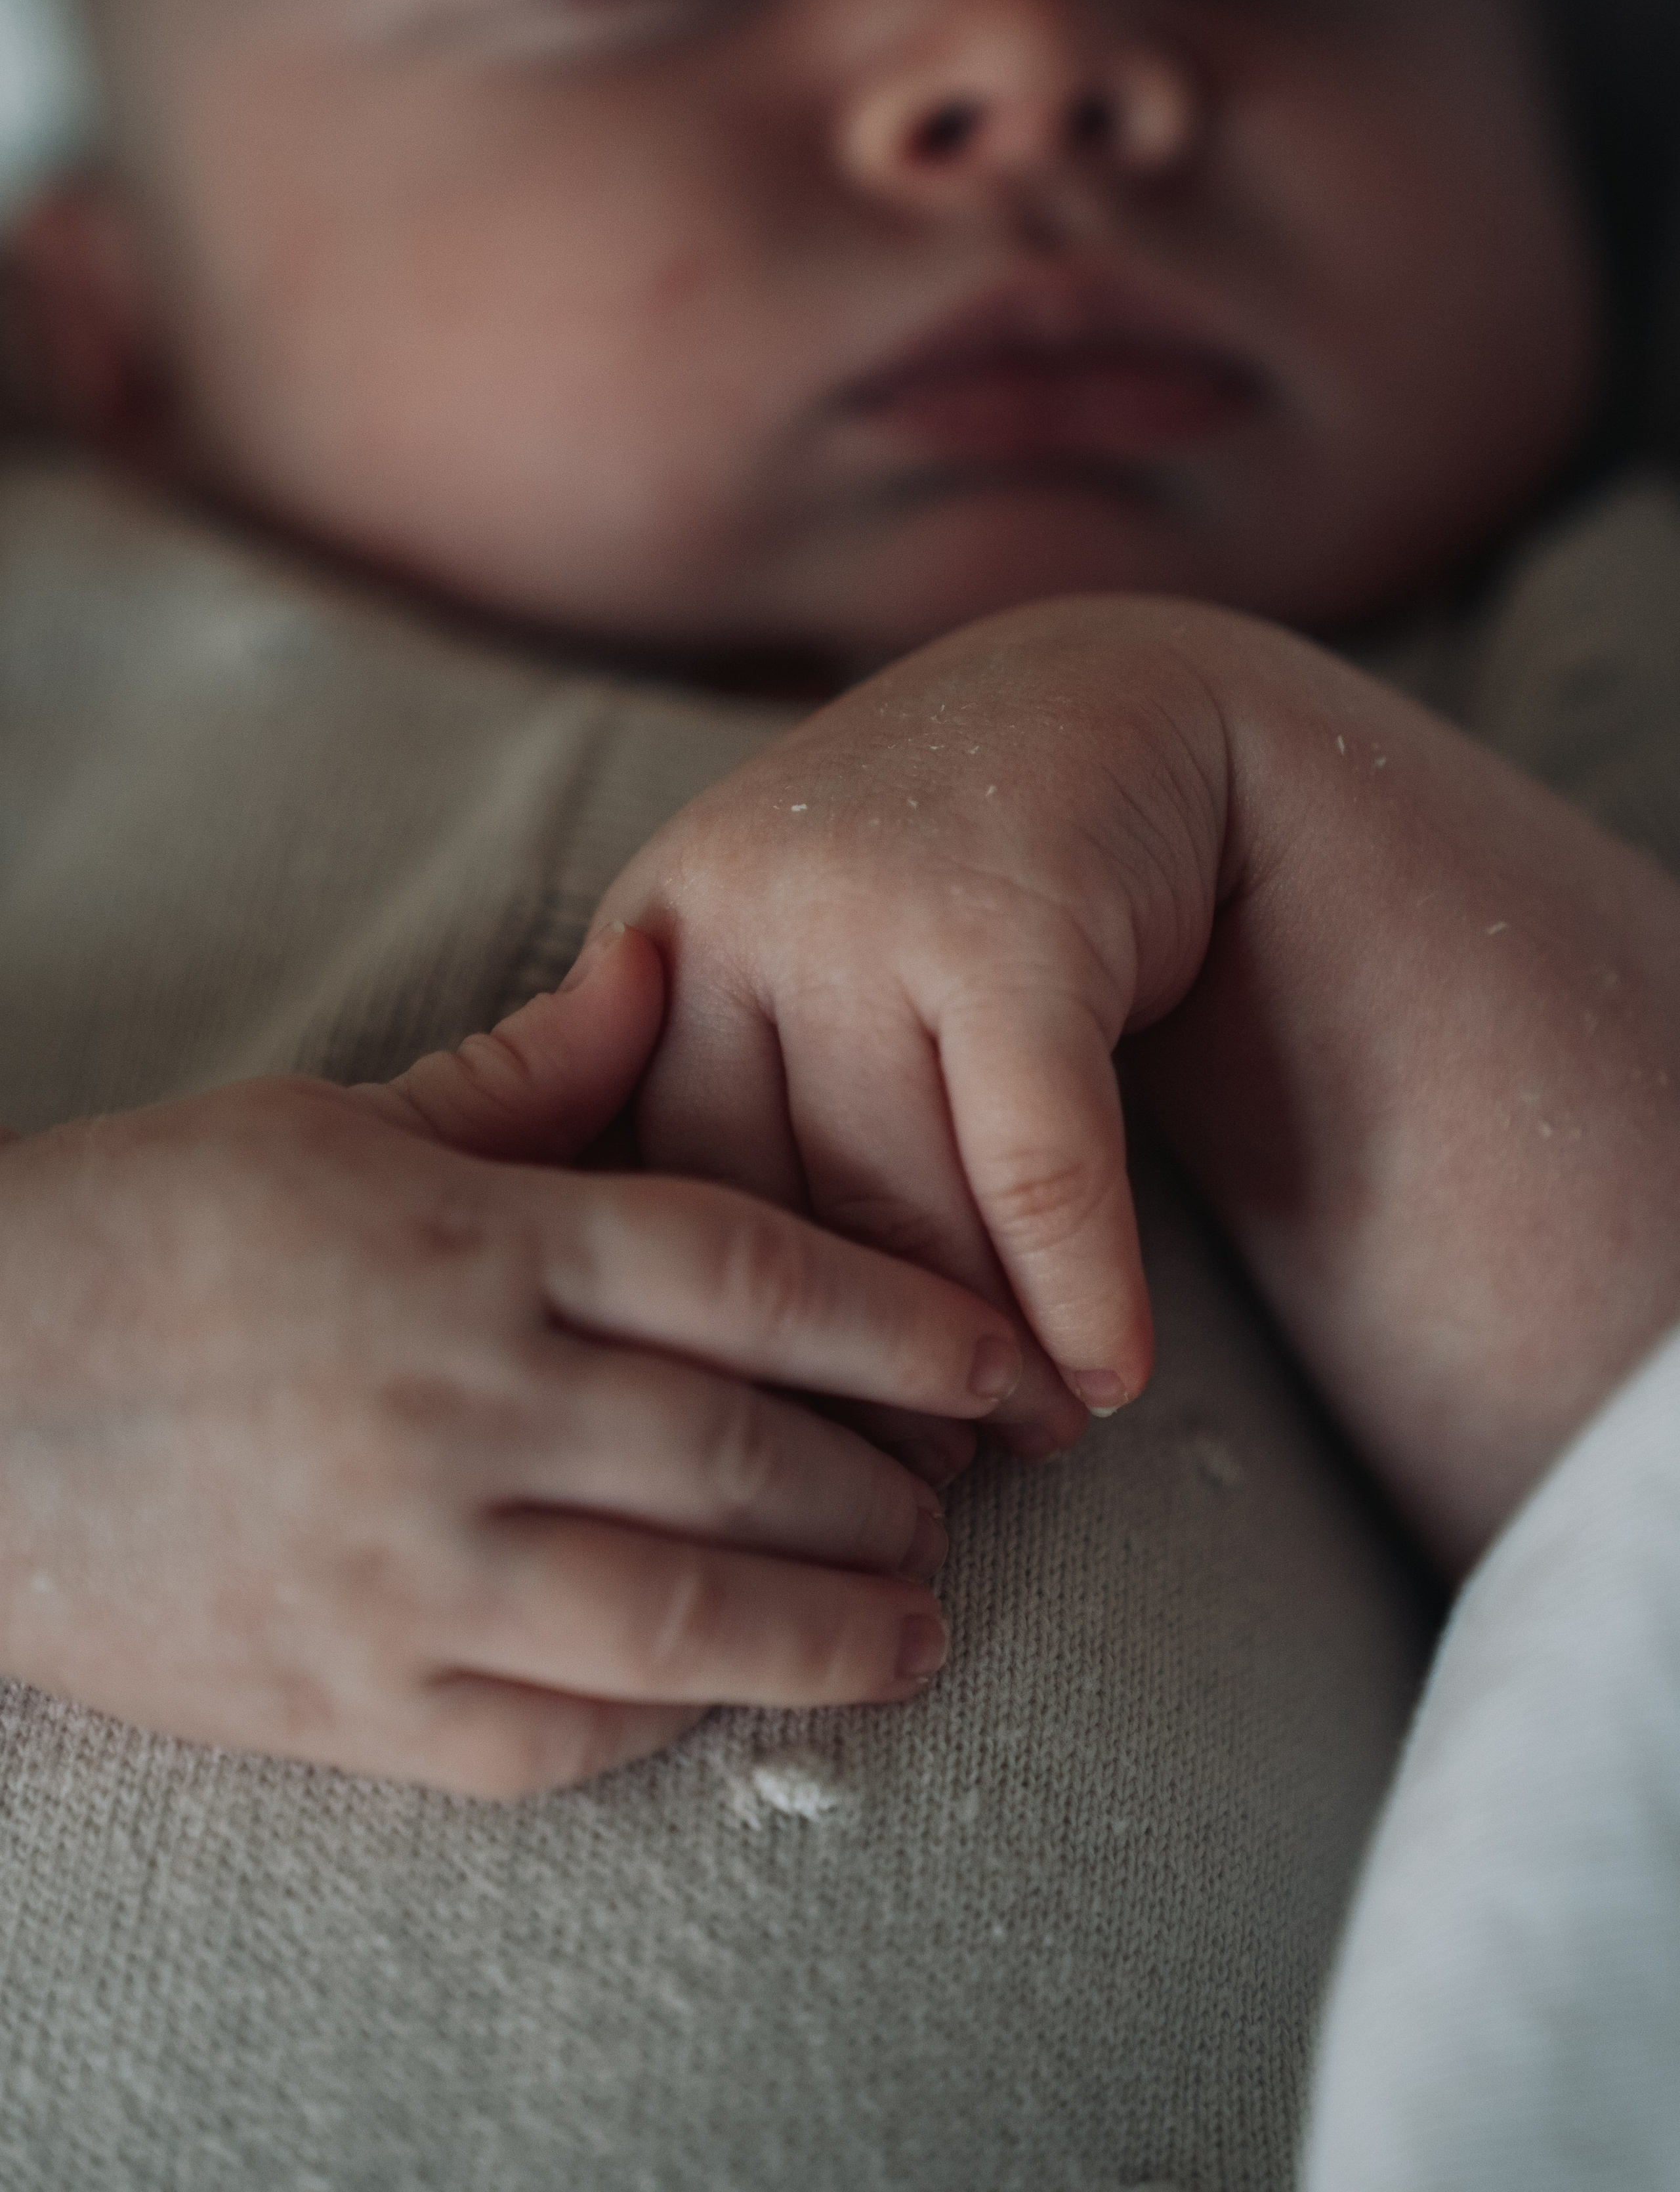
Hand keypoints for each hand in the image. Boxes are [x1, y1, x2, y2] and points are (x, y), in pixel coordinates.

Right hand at [0, 929, 1022, 1795]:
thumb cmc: (152, 1228)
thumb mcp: (340, 1116)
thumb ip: (528, 1070)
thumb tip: (664, 972)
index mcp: (483, 1241)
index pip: (762, 1279)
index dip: (913, 1326)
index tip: (1004, 1361)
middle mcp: (469, 1400)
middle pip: (750, 1454)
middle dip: (889, 1488)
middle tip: (960, 1504)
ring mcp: (408, 1563)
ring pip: (680, 1615)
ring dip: (829, 1632)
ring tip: (915, 1633)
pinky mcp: (343, 1697)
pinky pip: (550, 1737)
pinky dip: (665, 1720)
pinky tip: (728, 1698)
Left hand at [596, 604, 1227, 1428]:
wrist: (1108, 705)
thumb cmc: (928, 878)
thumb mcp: (782, 959)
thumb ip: (722, 1097)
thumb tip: (682, 1345)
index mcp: (653, 940)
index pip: (660, 1196)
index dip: (723, 1341)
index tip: (770, 1463)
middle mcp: (733, 915)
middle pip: (772, 1217)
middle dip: (843, 1372)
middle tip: (906, 1490)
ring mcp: (868, 912)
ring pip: (904, 1207)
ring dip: (977, 1353)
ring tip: (1025, 1441)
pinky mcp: (1011, 930)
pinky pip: (1036, 1167)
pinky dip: (1080, 1292)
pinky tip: (1114, 1377)